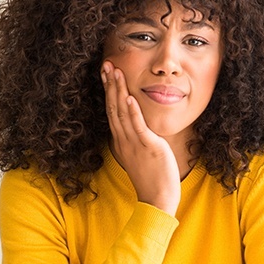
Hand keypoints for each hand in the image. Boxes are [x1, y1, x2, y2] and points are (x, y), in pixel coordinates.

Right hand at [101, 61, 180, 216]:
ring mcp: (135, 143)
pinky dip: (132, 111)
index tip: (106, 74)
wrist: (157, 200)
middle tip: (106, 64)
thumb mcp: (139, 155)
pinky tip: (128, 97)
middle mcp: (124, 140)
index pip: (112, 111)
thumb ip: (136, 139)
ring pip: (122, 113)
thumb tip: (137, 126)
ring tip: (115, 71)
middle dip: (109, 85)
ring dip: (118, 91)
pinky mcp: (148, 147)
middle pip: (113, 108)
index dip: (109, 91)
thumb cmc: (151, 178)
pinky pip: (138, 127)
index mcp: (122, 141)